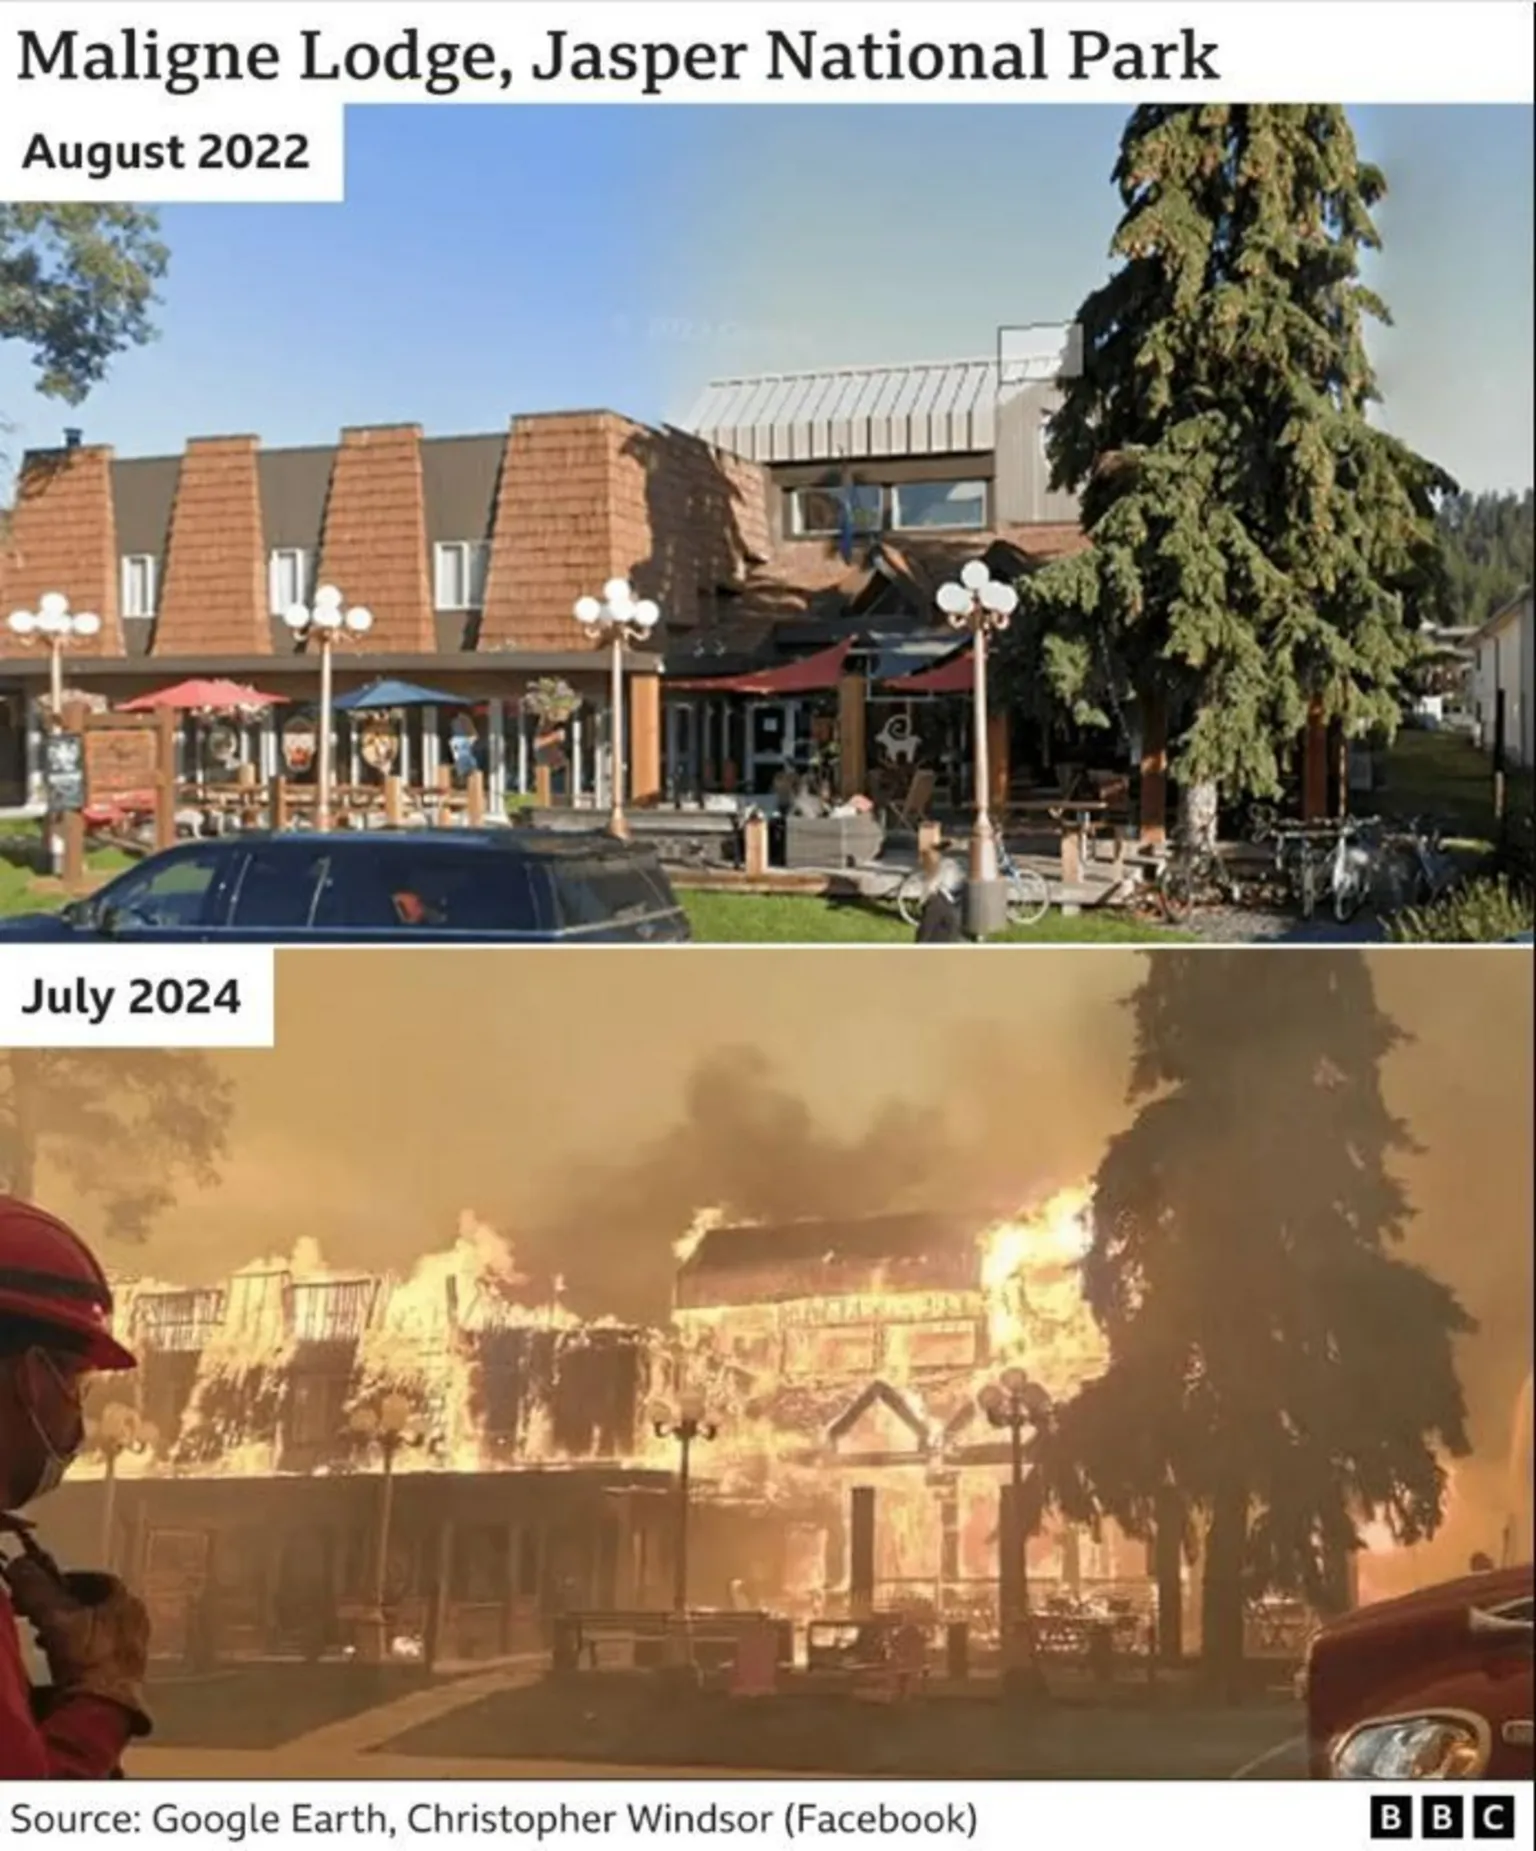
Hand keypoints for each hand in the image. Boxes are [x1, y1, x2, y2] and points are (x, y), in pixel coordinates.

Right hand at [4, 1557, 152, 1736]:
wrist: (104, 1708)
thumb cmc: (86, 1657)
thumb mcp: (56, 1619)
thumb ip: (37, 1591)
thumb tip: (18, 1564)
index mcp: (126, 1600)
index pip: (97, 1579)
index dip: (67, 1580)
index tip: (43, 1587)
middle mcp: (136, 1618)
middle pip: (96, 1604)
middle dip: (65, 1606)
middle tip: (39, 1613)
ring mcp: (135, 1646)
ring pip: (97, 1628)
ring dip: (69, 1628)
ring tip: (44, 1637)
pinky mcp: (127, 1671)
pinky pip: (100, 1650)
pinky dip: (78, 1649)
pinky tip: (60, 1661)